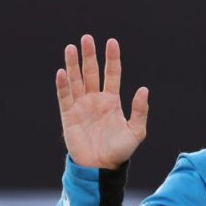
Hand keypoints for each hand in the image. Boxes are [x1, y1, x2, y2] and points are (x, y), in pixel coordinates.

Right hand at [57, 35, 147, 168]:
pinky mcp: (68, 115)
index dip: (112, 59)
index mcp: (112, 101)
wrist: (101, 167)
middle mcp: (95, 100)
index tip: (111, 42)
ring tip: (71, 48)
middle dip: (89, 56)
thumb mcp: (136, 131)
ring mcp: (81, 106)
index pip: (112, 74)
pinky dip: (63, 85)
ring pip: (76, 80)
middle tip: (87, 38)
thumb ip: (140, 111)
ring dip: (73, 64)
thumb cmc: (120, 151)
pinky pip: (64, 97)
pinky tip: (62, 72)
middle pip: (92, 72)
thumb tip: (143, 89)